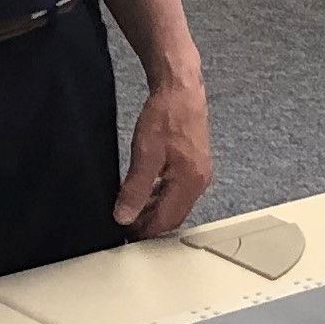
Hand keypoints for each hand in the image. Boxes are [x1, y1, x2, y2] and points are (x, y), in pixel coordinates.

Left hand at [115, 70, 211, 234]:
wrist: (180, 89)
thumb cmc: (166, 115)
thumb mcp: (145, 154)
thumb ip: (135, 189)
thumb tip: (124, 216)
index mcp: (190, 182)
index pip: (166, 220)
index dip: (145, 231)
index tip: (126, 234)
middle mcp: (199, 181)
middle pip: (174, 216)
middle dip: (151, 224)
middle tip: (126, 226)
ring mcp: (199, 173)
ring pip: (176, 204)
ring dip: (155, 211)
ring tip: (131, 211)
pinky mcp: (195, 164)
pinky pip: (178, 191)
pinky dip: (161, 197)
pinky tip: (145, 192)